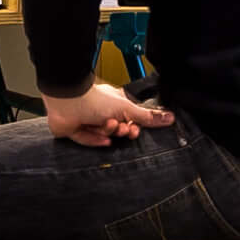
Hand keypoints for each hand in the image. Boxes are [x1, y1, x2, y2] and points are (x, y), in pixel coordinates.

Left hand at [43, 83, 168, 146]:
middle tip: (122, 128)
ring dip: (106, 131)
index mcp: (114, 103)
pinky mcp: (75, 130)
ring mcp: (87, 121)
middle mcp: (100, 111)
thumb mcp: (127, 108)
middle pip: (115, 129)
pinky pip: (88, 140)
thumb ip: (147, 116)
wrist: (69, 102)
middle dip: (120, 130)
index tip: (134, 130)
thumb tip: (170, 117)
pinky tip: (101, 138)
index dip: (132, 127)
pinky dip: (94, 140)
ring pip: (102, 134)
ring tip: (106, 124)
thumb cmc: (95, 99)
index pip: (127, 119)